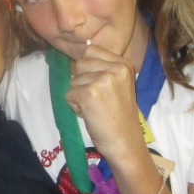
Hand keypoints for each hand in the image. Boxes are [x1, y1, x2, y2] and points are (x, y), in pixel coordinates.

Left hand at [66, 44, 145, 162]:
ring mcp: (103, 80)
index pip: (90, 50)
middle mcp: (115, 68)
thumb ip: (103, 69)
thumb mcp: (118, 84)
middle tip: (97, 99)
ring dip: (78, 95)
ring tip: (95, 108)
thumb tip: (79, 57)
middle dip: (82, 81)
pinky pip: (68, 94)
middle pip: (80, 63)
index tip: (99, 86)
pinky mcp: (89, 94)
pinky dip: (74, 106)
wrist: (125, 143)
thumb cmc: (119, 116)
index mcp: (124, 64)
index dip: (87, 68)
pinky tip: (90, 114)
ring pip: (73, 80)